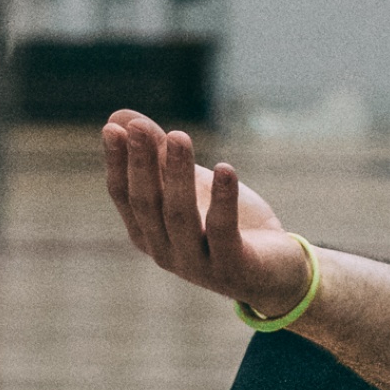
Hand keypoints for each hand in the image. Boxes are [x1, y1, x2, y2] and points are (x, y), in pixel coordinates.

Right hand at [101, 110, 309, 318]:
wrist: (276, 273)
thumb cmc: (227, 226)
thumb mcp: (192, 186)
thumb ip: (159, 156)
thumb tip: (120, 116)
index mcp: (148, 234)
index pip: (124, 196)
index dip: (118, 163)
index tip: (113, 128)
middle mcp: (165, 252)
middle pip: (148, 204)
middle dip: (142, 163)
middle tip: (139, 127)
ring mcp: (196, 264)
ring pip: (180, 216)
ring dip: (178, 174)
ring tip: (180, 135)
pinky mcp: (232, 268)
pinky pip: (223, 232)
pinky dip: (223, 199)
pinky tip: (224, 168)